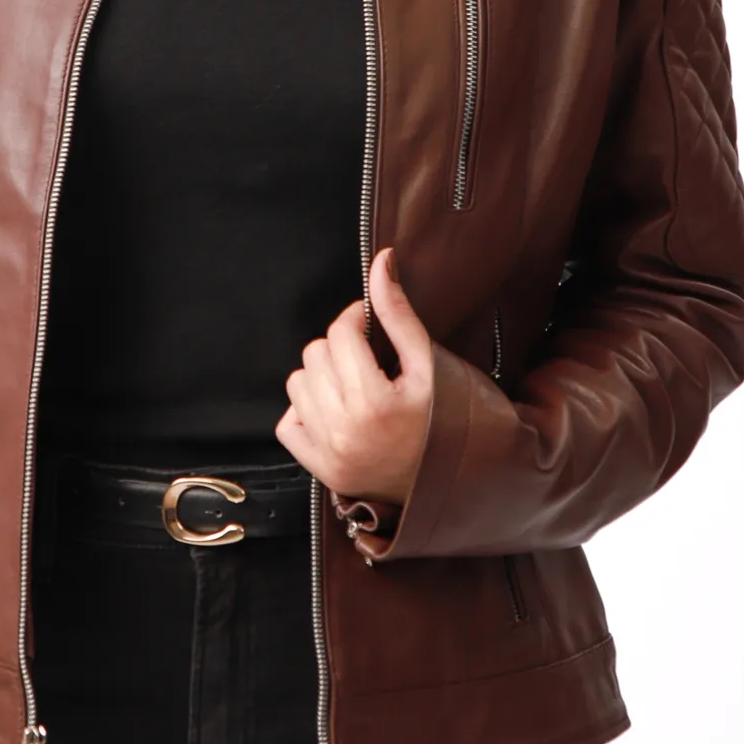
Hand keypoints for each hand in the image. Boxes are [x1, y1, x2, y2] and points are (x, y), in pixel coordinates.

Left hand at [275, 247, 433, 506]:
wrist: (455, 482)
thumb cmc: (449, 420)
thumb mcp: (430, 364)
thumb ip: (398, 313)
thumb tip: (380, 261)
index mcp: (375, 402)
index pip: (340, 334)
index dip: (356, 320)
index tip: (371, 325)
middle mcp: (345, 430)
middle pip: (315, 355)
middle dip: (340, 348)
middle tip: (368, 359)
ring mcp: (329, 453)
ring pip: (297, 384)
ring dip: (321, 376)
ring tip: (354, 384)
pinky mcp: (321, 470)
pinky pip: (288, 423)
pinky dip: (305, 411)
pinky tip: (336, 410)